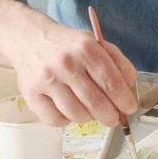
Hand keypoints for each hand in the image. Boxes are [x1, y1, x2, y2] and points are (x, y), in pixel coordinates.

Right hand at [10, 19, 137, 126]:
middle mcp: (66, 64)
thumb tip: (128, 88)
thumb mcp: (95, 43)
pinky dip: (66, 120)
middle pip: (96, 103)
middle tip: (112, 117)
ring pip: (77, 115)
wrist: (28, 38)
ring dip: (88, 117)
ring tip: (87, 108)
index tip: (129, 108)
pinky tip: (67, 108)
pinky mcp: (30, 94)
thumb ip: (117, 63)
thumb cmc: (68, 45)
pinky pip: (55, 120)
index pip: (112, 83)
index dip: (124, 101)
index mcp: (86, 49)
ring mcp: (46, 80)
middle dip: (110, 116)